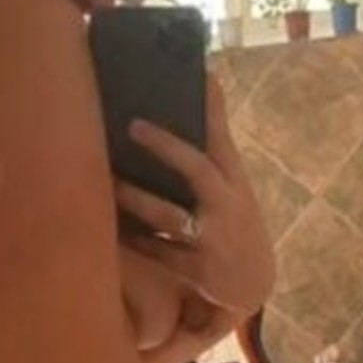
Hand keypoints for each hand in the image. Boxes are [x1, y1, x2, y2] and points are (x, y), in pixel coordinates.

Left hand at [113, 76, 274, 320]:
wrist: (253, 286)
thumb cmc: (234, 222)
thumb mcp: (235, 183)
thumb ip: (216, 139)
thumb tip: (208, 79)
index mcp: (235, 182)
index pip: (222, 140)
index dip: (210, 110)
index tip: (196, 76)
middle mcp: (227, 206)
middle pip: (198, 171)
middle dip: (167, 148)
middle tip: (133, 126)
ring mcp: (213, 240)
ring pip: (170, 216)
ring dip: (137, 199)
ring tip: (108, 182)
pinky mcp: (197, 271)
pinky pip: (158, 253)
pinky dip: (134, 242)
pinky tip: (109, 229)